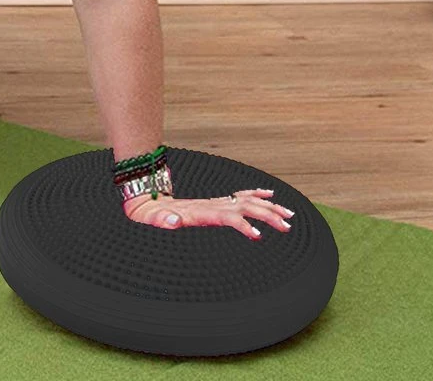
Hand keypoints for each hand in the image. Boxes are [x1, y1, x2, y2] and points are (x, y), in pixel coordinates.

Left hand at [122, 187, 293, 240]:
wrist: (144, 197)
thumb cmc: (147, 214)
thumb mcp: (150, 219)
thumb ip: (162, 220)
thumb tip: (173, 220)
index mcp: (200, 212)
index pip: (228, 217)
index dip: (243, 224)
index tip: (258, 235)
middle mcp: (210, 204)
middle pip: (244, 207)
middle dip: (266, 216)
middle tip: (286, 226)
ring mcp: (213, 202)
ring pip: (246, 202)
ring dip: (268, 208)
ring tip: (289, 216)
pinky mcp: (213, 204)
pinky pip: (239, 197)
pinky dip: (255, 196)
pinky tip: (268, 196)